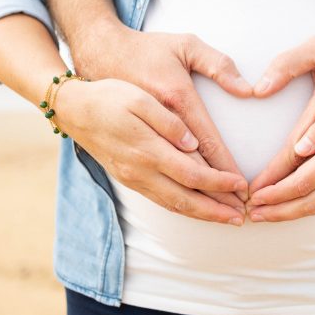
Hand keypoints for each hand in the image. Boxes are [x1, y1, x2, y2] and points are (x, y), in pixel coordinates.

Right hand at [54, 78, 247, 224]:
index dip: (219, 183)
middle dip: (215, 210)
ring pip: (173, 204)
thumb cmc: (109, 96)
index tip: (241, 185)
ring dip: (201, 214)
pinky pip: (160, 200)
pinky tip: (197, 209)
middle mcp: (140, 170)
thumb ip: (167, 121)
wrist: (73, 110)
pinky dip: (183, 208)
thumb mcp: (140, 98)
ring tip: (226, 218)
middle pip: (185, 199)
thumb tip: (191, 143)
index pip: (192, 173)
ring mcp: (133, 178)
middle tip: (241, 217)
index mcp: (148, 148)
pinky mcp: (129, 179)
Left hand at [247, 80, 314, 221]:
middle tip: (253, 214)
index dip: (275, 192)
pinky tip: (299, 207)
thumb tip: (299, 149)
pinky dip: (312, 207)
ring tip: (269, 215)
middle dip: (277, 210)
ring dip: (292, 213)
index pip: (301, 180)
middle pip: (307, 201)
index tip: (254, 196)